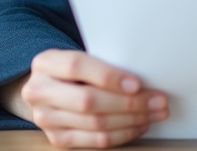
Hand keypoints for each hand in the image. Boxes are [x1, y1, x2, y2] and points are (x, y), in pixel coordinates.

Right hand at [0, 49, 168, 148]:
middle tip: (158, 100)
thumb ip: (102, 62)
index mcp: (46, 63)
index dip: (108, 76)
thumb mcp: (79, 56)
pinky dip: (122, 134)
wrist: (45, 89)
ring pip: (96, 123)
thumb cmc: (73, 70)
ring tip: (155, 113)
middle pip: (88, 101)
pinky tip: (139, 125)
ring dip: (132, 120)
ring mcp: (45, 119)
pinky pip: (95, 141)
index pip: (77, 67)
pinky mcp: (57, 139)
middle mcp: (39, 91)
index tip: (137, 83)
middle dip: (129, 103)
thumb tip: (143, 76)